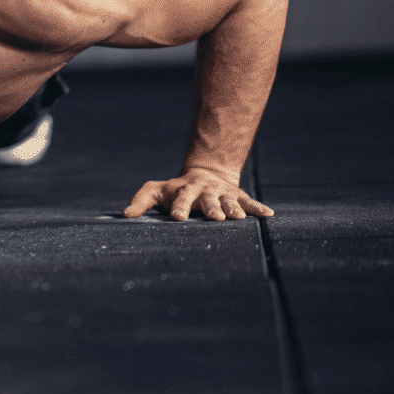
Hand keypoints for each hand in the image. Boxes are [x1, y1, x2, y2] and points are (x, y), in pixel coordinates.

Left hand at [122, 168, 273, 221]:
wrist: (205, 174)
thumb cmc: (175, 190)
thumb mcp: (156, 191)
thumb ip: (141, 201)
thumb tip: (124, 215)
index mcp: (183, 191)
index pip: (180, 200)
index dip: (179, 207)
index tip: (177, 217)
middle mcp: (204, 192)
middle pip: (207, 201)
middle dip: (210, 209)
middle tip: (213, 218)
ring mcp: (222, 194)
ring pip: (228, 202)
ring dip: (233, 209)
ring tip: (238, 218)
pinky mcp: (237, 197)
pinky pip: (249, 202)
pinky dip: (258, 208)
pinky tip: (268, 215)